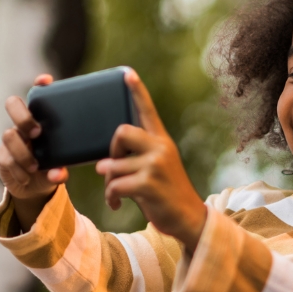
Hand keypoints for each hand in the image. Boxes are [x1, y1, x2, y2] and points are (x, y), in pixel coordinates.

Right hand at [0, 75, 68, 224]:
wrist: (35, 187)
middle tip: (38, 132)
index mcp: (40, 119)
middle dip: (24, 116)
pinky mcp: (2, 156)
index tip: (46, 81)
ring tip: (34, 167)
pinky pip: (5, 159)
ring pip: (8, 134)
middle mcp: (23, 124)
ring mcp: (10, 139)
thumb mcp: (61, 163)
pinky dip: (18, 170)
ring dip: (23, 152)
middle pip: (13, 104)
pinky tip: (27, 178)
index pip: (38, 94)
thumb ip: (62, 165)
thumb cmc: (51, 166)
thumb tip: (58, 174)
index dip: (40, 85)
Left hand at [95, 69, 208, 250]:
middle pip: (121, 131)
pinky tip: (116, 204)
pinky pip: (115, 185)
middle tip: (112, 168)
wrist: (188, 218)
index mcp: (161, 140)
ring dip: (108, 183)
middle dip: (110, 151)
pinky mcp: (149, 184)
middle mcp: (160, 147)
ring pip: (112, 165)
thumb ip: (137, 157)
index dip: (137, 91)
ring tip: (114, 193)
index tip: (127, 73)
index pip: (147, 110)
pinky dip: (111, 197)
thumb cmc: (165, 193)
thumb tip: (105, 162)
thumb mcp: (156, 168)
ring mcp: (156, 165)